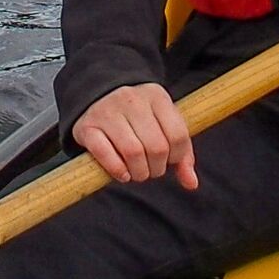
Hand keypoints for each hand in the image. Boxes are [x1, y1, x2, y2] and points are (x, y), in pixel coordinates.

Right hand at [72, 83, 198, 189]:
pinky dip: (117, 169)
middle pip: (156, 147)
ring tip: (138, 173)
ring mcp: (107, 111)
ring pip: (133, 152)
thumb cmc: (138, 117)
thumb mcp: (164, 124)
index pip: (178, 135)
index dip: (177, 157)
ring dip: (139, 172)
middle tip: (151, 170)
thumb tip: (191, 183)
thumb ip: (181, 153)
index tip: (168, 160)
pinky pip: (104, 153)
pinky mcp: (87, 126)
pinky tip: (122, 173)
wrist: (97, 95)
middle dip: (157, 168)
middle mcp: (131, 99)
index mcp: (156, 96)